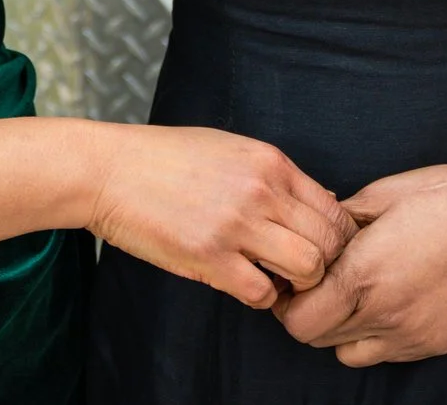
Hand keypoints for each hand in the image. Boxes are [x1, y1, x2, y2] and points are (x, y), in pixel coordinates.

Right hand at [88, 125, 357, 311]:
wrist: (109, 170)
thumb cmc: (166, 157)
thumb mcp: (231, 148)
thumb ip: (275, 176)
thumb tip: (320, 204)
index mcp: (271, 163)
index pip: (336, 210)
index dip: (336, 240)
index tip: (318, 250)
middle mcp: (262, 191)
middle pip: (330, 243)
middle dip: (322, 265)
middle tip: (298, 272)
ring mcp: (236, 224)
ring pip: (307, 269)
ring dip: (295, 283)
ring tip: (273, 279)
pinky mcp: (209, 256)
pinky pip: (261, 293)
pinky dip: (260, 297)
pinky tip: (242, 283)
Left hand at [275, 153, 446, 365]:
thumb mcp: (385, 193)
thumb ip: (341, 218)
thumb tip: (314, 227)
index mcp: (365, 273)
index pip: (298, 319)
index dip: (287, 300)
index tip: (293, 278)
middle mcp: (385, 313)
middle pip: (317, 339)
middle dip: (308, 313)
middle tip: (317, 284)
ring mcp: (412, 334)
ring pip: (347, 354)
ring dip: (339, 329)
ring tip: (353, 294)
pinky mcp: (435, 343)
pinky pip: (385, 354)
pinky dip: (374, 336)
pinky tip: (388, 300)